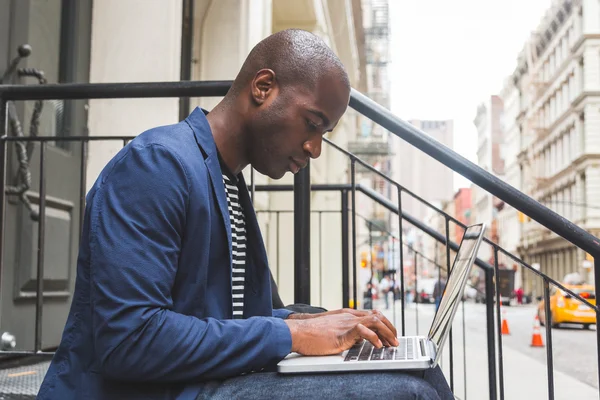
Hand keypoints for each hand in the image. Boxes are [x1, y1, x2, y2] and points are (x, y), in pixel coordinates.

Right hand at [284, 313, 398, 355]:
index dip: (384, 325)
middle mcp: (349, 316)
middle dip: (390, 328)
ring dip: (387, 333)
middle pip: (377, 316)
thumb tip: (356, 342)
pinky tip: (378, 346)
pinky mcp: (343, 331)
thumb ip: (345, 333)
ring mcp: (347, 322)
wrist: (298, 331)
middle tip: (395, 341)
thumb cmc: (311, 334)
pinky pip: (364, 331)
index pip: (372, 315)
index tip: (390, 335)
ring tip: (392, 344)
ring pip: (375, 321)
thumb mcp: (332, 331)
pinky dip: (374, 338)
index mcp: (347, 315)